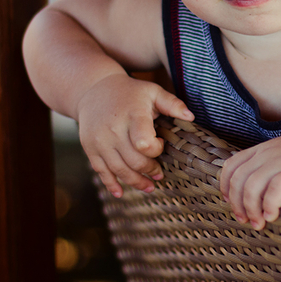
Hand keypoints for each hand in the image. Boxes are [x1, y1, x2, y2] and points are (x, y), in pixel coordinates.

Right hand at [77, 73, 192, 197]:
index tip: (160, 144)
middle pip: (133, 161)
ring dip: (135, 182)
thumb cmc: (130, 92)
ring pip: (118, 170)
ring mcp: (100, 140)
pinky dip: (111, 184)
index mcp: (132, 115)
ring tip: (149, 187)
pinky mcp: (89, 148)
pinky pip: (100, 171)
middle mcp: (113, 129)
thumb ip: (172, 104)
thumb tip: (191, 117)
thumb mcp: (153, 91)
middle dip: (150, 170)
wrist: (94, 89)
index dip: (156, 149)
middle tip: (159, 174)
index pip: (144, 143)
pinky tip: (120, 192)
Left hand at [219, 128, 280, 229]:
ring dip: (251, 209)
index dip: (226, 187)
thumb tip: (251, 194)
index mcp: (262, 149)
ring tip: (259, 223)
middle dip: (237, 204)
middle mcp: (268, 153)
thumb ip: (268, 168)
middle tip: (246, 220)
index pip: (231, 166)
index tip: (230, 203)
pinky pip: (274, 189)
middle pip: (238, 180)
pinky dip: (268, 205)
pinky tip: (273, 216)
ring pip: (252, 186)